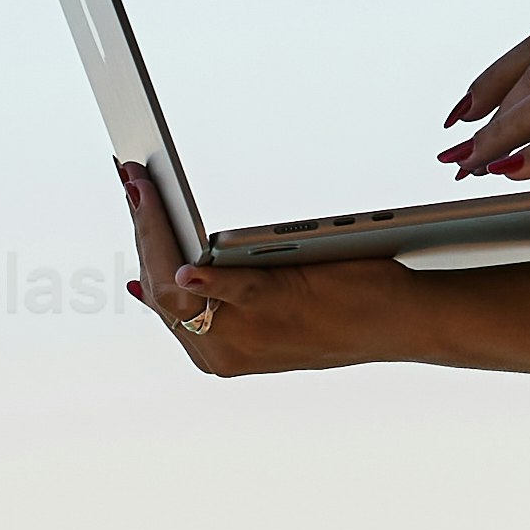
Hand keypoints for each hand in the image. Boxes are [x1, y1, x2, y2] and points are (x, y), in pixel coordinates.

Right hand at [123, 186, 439, 378]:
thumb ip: (217, 295)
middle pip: (160, 286)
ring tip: (142, 188)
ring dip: (157, 232)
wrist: (400, 324)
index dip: (139, 246)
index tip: (129, 202)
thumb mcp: (266, 309)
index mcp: (213, 350)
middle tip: (129, 179)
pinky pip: (229, 290)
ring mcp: (246, 335)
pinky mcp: (276, 307)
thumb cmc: (339, 308)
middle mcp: (220, 349)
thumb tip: (169, 277)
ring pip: (180, 286)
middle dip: (141, 229)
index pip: (158, 296)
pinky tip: (187, 266)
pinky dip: (206, 280)